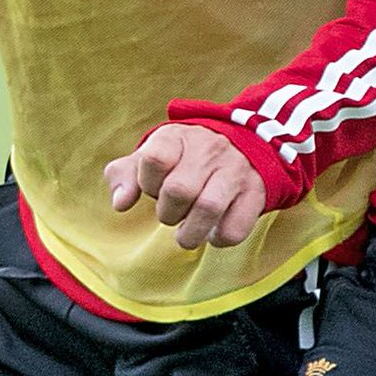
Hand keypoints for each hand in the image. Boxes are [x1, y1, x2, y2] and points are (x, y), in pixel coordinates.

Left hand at [104, 123, 270, 252]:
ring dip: (190, 233)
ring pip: (208, 208)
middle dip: (167, 213)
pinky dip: (219, 239)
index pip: (154, 159)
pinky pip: (235, 228)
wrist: (242, 146)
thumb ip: (124, 175)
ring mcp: (235, 171)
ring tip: (186, 235)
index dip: (147, 182)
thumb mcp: (151, 156)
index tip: (153, 188)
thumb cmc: (183, 159)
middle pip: (179, 190)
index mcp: (178, 137)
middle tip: (171, 214)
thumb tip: (120, 203)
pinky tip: (213, 232)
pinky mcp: (255, 193)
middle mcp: (209, 150)